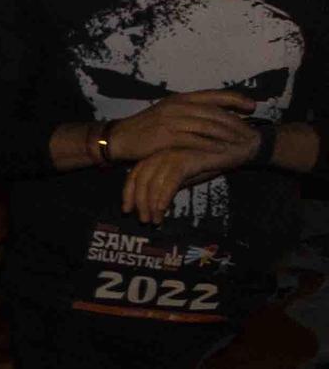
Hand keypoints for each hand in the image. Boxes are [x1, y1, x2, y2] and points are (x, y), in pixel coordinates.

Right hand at [107, 89, 256, 162]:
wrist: (119, 138)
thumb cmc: (144, 128)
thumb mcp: (166, 112)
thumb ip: (187, 111)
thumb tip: (209, 114)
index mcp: (180, 98)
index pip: (214, 94)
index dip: (236, 99)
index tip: (252, 105)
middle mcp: (178, 106)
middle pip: (215, 112)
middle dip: (236, 121)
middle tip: (251, 130)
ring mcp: (172, 121)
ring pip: (208, 126)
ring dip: (227, 135)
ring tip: (241, 143)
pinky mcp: (167, 137)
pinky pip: (195, 141)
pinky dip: (210, 146)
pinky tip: (222, 152)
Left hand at [121, 141, 254, 224]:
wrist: (240, 147)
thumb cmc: (213, 161)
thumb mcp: (187, 175)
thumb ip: (170, 183)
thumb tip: (153, 203)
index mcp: (160, 153)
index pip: (136, 173)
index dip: (129, 193)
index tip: (127, 210)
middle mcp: (164, 151)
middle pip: (140, 177)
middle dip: (138, 201)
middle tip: (142, 219)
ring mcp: (175, 152)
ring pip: (153, 180)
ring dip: (150, 203)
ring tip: (153, 220)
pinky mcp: (188, 157)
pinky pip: (169, 179)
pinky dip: (163, 196)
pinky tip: (161, 210)